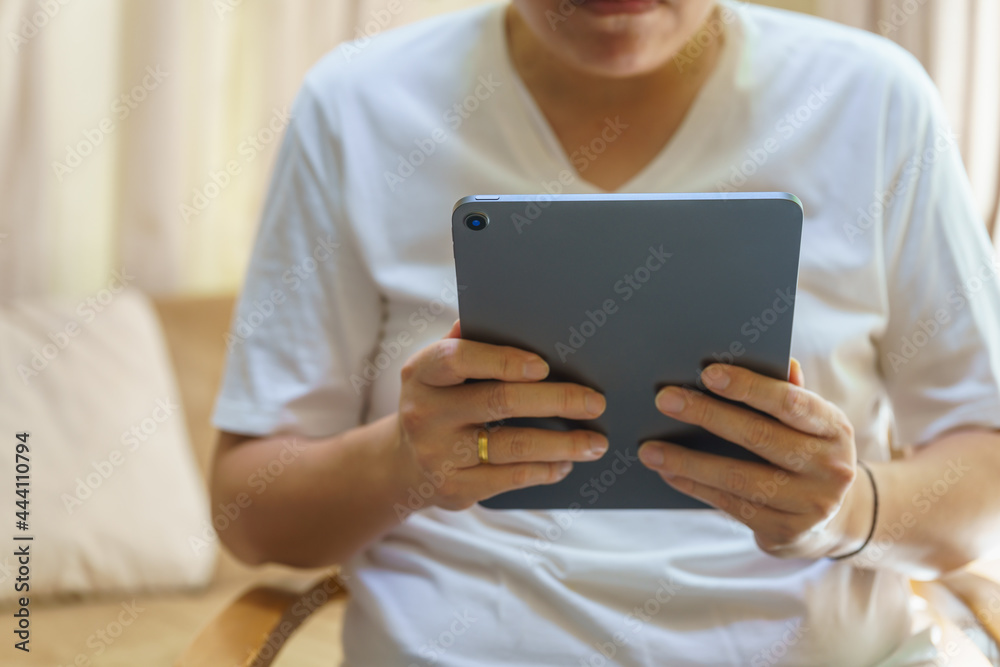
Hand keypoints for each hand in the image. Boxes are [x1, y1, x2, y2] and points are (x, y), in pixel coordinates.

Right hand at [395, 320, 607, 510]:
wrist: (403, 464)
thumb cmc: (439, 402)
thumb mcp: (438, 371)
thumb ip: (467, 343)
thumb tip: (508, 316)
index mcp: (422, 373)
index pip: (459, 359)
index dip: (504, 360)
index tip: (545, 365)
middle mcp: (425, 413)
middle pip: (499, 402)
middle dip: (555, 400)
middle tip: (595, 402)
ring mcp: (437, 455)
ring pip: (512, 445)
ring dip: (562, 444)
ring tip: (595, 442)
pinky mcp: (454, 488)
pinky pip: (510, 478)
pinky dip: (544, 470)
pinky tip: (566, 463)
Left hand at [638, 360, 873, 558]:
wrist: (837, 518)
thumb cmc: (809, 452)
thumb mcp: (811, 423)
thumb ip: (788, 393)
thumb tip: (772, 359)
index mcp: (834, 428)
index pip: (790, 402)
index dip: (749, 386)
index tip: (707, 373)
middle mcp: (829, 468)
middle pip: (759, 437)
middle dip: (707, 415)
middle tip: (664, 399)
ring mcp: (809, 505)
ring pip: (738, 478)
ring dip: (687, 462)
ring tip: (651, 449)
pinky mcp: (784, 531)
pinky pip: (730, 505)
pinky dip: (694, 486)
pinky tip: (668, 472)